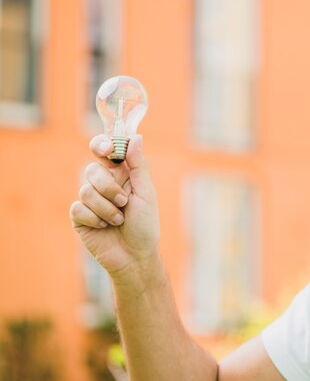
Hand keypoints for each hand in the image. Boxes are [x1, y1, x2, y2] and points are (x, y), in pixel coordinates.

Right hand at [70, 135, 159, 278]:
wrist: (135, 256)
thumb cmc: (145, 225)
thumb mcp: (146, 194)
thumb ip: (139, 166)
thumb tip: (135, 137)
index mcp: (122, 174)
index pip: (105, 150)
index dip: (103, 144)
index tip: (108, 149)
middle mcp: (104, 184)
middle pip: (92, 169)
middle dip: (109, 187)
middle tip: (124, 202)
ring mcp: (89, 200)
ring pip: (85, 189)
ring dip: (106, 208)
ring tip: (118, 220)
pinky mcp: (79, 216)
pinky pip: (78, 208)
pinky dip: (95, 219)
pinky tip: (105, 227)